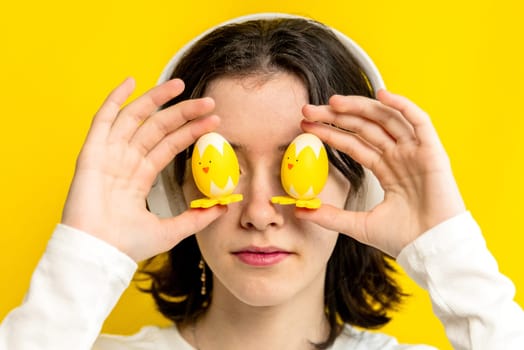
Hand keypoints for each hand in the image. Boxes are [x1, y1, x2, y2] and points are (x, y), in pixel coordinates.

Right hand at [61, 78, 225, 261]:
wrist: (99, 254)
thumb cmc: (127, 245)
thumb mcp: (171, 230)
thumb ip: (196, 218)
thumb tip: (223, 208)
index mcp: (140, 176)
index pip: (170, 144)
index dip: (191, 131)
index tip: (214, 121)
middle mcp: (126, 161)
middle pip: (158, 127)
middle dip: (183, 113)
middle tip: (209, 102)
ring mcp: (109, 155)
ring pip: (136, 118)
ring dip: (156, 99)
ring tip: (180, 85)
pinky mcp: (92, 153)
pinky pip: (103, 119)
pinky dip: (114, 99)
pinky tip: (131, 82)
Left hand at [298, 90, 464, 256]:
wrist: (432, 250)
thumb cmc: (404, 239)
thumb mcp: (358, 225)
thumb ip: (330, 216)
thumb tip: (300, 211)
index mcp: (385, 170)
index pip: (353, 144)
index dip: (330, 133)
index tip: (306, 125)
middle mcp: (399, 156)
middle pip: (364, 127)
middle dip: (336, 117)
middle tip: (309, 110)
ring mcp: (415, 152)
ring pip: (385, 119)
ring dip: (360, 108)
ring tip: (333, 102)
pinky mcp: (432, 152)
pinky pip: (419, 121)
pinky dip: (403, 105)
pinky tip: (382, 94)